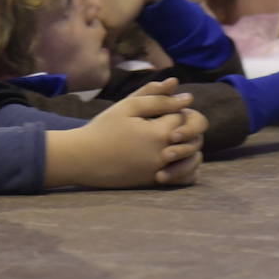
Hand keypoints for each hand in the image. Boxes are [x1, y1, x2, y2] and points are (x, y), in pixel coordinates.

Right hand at [52, 79, 196, 188]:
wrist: (83, 159)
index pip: (185, 115)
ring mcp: (162, 171)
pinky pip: (186, 178)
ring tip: (171, 137)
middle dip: (186, 126)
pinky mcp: (156, 183)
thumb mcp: (128, 106)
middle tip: (167, 121)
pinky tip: (174, 156)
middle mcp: (165, 155)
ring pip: (194, 157)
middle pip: (194, 136)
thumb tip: (186, 94)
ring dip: (189, 145)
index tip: (159, 108)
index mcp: (160, 133)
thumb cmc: (103, 129)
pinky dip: (187, 167)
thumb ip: (158, 97)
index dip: (175, 108)